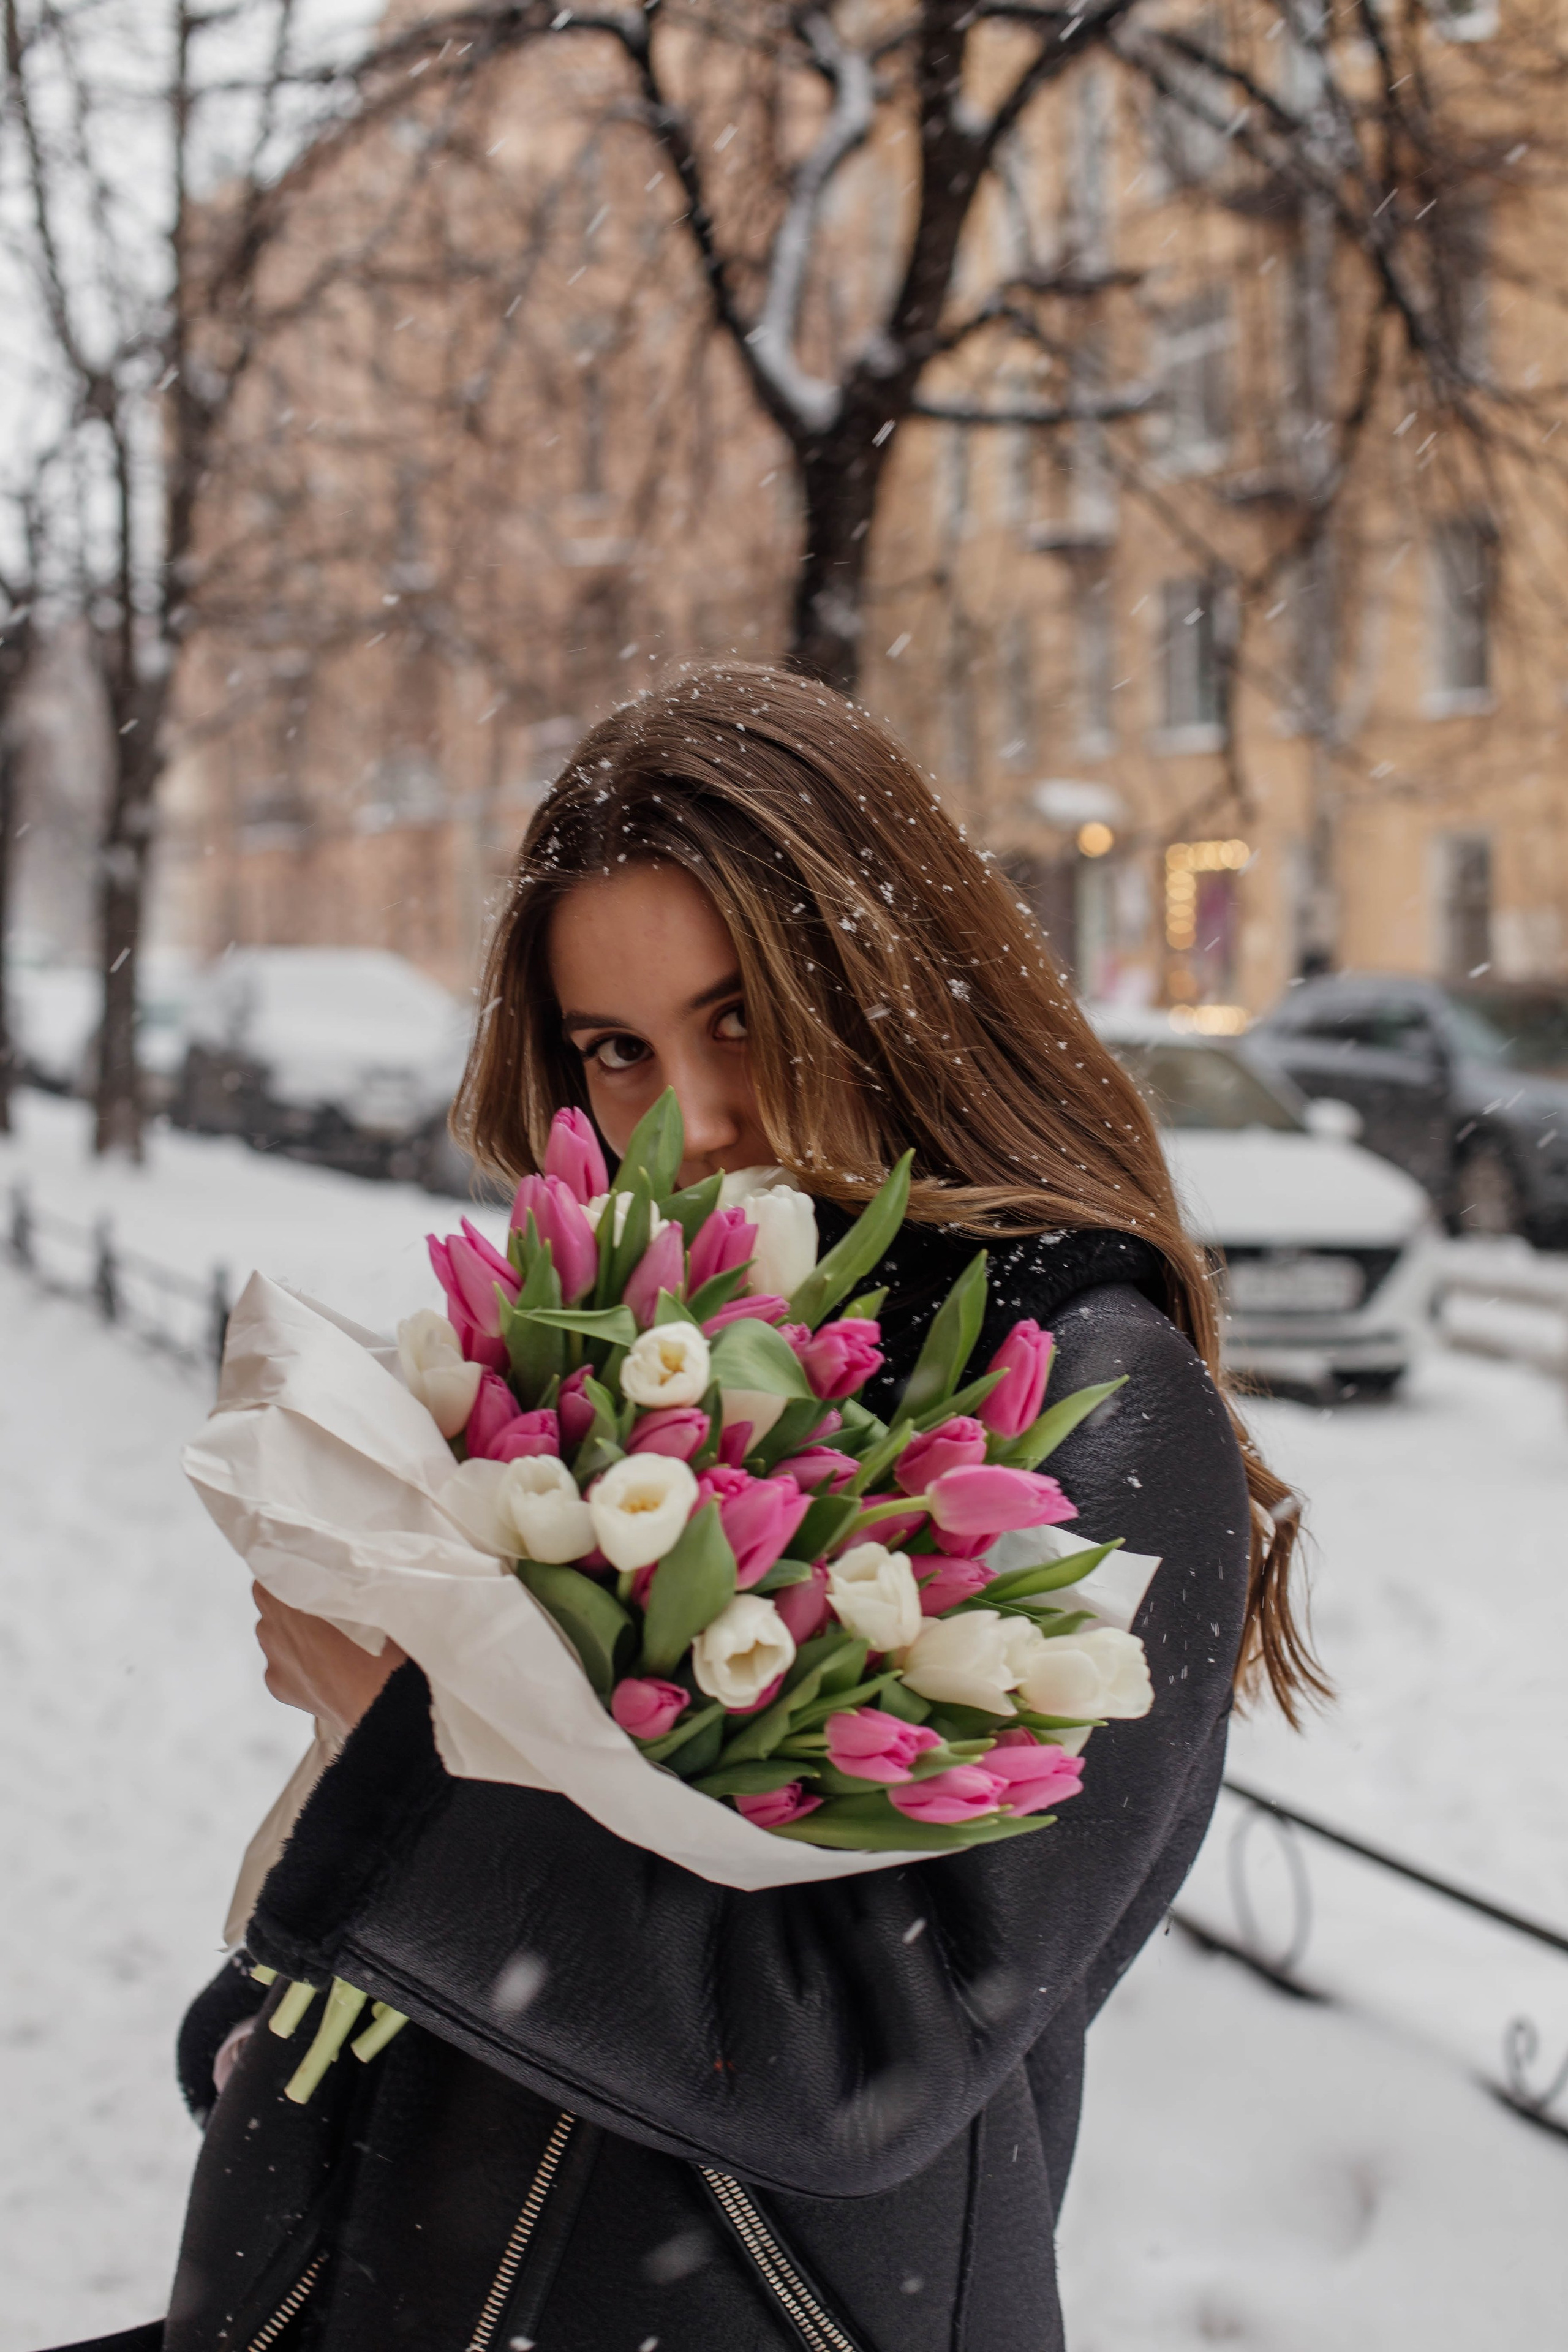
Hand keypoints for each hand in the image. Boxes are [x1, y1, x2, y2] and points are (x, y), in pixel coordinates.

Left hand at [252, 1583, 404, 1743]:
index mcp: (284, 1599)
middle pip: (272, 1607)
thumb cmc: (376, 1642)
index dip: (288, 1573)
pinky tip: (326, 1671)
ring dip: (295, 1637)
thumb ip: (340, 1584)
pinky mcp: (277, 1687)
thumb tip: (339, 1575)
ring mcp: (272, 1660)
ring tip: (331, 1646)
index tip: (308, 1577)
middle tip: (326, 1611)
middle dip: (292, 1607)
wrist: (380, 1701)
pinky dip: (299, 1666)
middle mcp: (269, 1627)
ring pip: (277, 1638)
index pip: (269, 1574)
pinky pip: (284, 1667)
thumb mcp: (364, 1597)